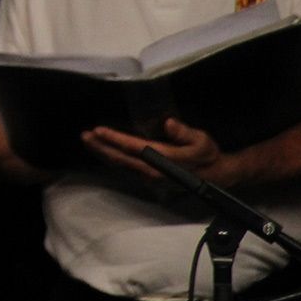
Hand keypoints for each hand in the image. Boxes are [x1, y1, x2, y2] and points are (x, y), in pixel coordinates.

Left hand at [83, 118, 225, 185]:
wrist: (216, 176)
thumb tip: (168, 123)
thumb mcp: (202, 142)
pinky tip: (103, 151)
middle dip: (101, 147)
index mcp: (164, 160)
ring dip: (103, 153)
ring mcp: (149, 176)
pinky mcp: (148, 178)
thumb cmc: (207, 155)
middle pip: (121, 158)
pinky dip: (112, 158)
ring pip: (121, 164)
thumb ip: (185, 133)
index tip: (99, 130)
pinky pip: (125, 167)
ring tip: (88, 141)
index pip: (134, 148)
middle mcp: (153, 171)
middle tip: (84, 136)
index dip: (115, 139)